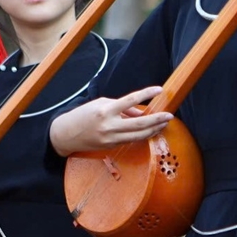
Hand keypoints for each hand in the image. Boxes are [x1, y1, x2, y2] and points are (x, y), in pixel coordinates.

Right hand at [49, 88, 172, 156]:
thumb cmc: (84, 115)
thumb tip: (141, 111)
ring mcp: (111, 138)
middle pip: (139, 123)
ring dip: (154, 129)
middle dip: (157, 119)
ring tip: (164, 123)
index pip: (130, 100)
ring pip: (139, 135)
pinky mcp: (112, 146)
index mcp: (106, 110)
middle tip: (170, 115)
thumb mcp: (102, 104)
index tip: (159, 89)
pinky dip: (143, 134)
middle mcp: (109, 125)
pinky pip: (131, 140)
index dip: (146, 94)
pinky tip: (151, 130)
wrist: (66, 135)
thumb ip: (123, 108)